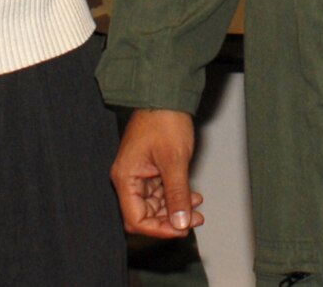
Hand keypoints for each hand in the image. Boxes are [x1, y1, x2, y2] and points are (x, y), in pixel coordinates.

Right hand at [112, 109, 203, 236]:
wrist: (167, 94)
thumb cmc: (164, 119)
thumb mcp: (174, 161)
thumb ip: (177, 194)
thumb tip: (179, 222)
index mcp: (125, 177)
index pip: (136, 219)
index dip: (158, 229)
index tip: (180, 229)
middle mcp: (128, 178)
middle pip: (145, 213)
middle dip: (170, 219)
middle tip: (193, 220)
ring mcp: (139, 173)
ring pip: (155, 203)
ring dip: (175, 208)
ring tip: (197, 208)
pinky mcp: (150, 168)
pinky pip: (160, 191)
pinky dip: (176, 196)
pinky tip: (192, 196)